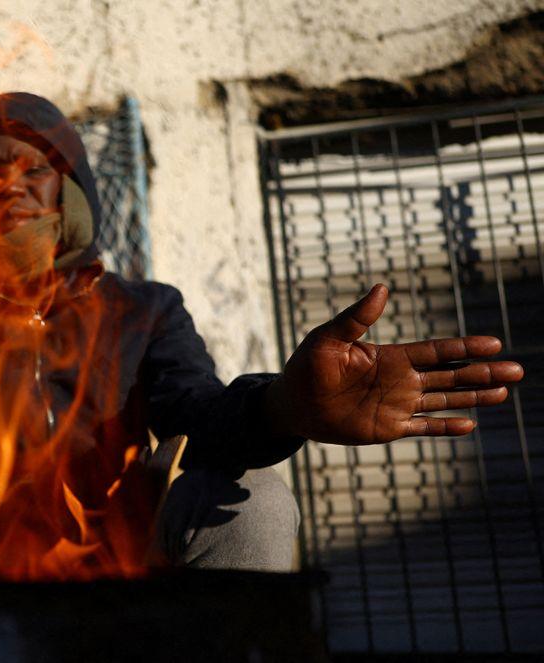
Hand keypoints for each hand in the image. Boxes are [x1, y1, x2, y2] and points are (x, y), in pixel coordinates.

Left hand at [267, 284, 524, 444]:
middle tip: (517, 370)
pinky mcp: (387, 428)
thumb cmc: (305, 367)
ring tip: (505, 392)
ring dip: (474, 397)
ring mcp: (397, 405)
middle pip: (450, 376)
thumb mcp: (327, 338)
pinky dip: (444, 427)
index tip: (493, 344)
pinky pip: (422, 428)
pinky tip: (469, 425)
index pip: (436, 352)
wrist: (291, 402)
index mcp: (390, 357)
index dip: (464, 348)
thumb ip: (355, 318)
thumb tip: (381, 288)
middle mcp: (400, 380)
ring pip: (444, 400)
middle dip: (482, 372)